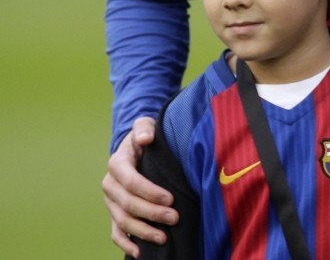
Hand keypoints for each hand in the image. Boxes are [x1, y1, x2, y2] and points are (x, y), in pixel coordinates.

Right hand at [102, 117, 176, 257]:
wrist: (137, 147)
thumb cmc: (146, 136)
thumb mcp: (145, 125)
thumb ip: (145, 128)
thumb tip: (146, 138)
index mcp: (117, 164)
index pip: (131, 181)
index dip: (149, 192)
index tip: (170, 198)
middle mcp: (110, 185)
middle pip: (127, 204)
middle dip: (151, 213)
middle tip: (175, 218)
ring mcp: (111, 202)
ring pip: (122, 221)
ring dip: (142, 231)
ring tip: (164, 237)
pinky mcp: (114, 213)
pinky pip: (115, 232)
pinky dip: (126, 244)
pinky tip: (140, 252)